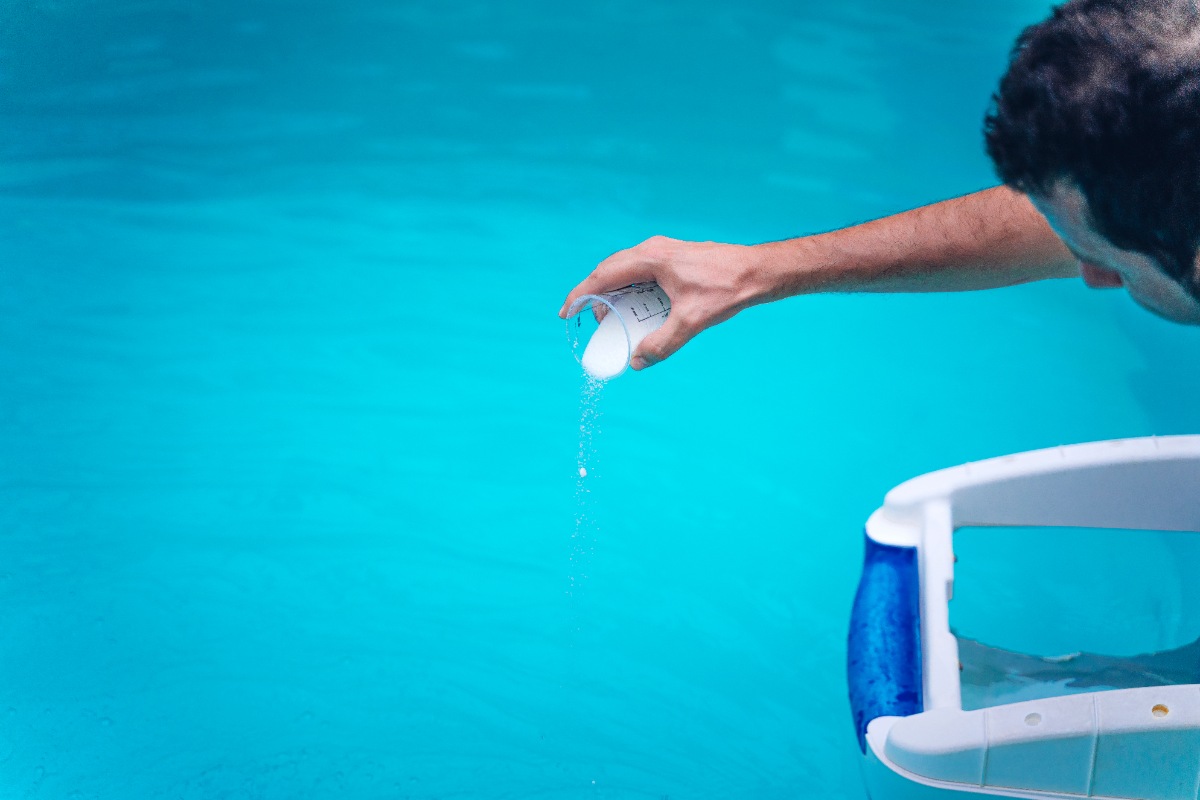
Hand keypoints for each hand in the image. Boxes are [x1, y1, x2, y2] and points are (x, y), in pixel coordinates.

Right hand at [558, 236, 769, 369]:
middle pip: (610, 271)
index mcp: (651, 258)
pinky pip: (641, 273)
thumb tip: (637, 362)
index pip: (604, 276)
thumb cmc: (727, 288)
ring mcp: (663, 252)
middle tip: (591, 322)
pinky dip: (631, 290)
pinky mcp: (673, 259)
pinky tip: (636, 309)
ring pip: (626, 271)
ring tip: (613, 319)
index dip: (581, 294)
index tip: (567, 312)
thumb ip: (662, 343)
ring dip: (615, 294)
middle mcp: (653, 251)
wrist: (758, 271)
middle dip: (596, 297)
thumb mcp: (691, 321)